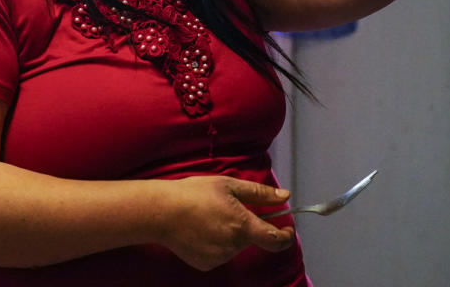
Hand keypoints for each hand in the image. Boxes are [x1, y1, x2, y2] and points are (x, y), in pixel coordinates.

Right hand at [154, 175, 295, 271]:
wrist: (161, 212)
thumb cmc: (194, 194)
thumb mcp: (229, 185)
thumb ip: (259, 193)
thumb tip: (285, 197)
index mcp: (242, 225)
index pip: (275, 240)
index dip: (286, 236)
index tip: (287, 229)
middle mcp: (233, 245)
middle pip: (250, 238)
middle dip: (245, 225)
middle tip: (226, 208)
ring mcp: (219, 257)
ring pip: (234, 246)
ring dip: (229, 234)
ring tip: (208, 217)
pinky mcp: (205, 264)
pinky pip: (219, 254)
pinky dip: (216, 243)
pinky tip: (200, 229)